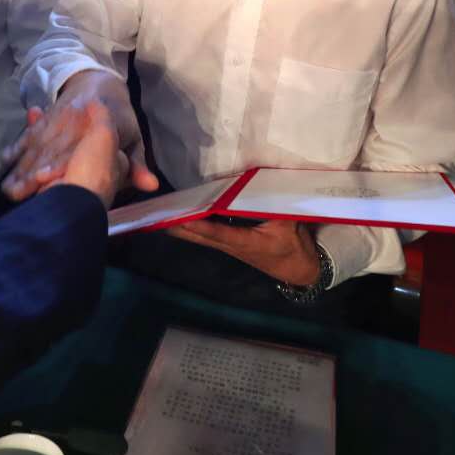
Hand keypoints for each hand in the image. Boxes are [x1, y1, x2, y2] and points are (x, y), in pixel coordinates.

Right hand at [0, 71, 158, 200]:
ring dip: (20, 167)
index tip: (42, 178)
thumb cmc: (120, 117)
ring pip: (35, 146)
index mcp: (95, 131)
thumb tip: (151, 186)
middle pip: (48, 152)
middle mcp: (72, 126)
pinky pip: (28, 135)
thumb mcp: (133, 139)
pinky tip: (4, 161)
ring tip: (6, 187)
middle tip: (13, 193)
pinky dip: (15, 148)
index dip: (57, 164)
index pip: (73, 151)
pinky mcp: (44, 121)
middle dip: (30, 172)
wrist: (100, 82)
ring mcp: (55, 122)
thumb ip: (135, 164)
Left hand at [166, 219, 322, 286]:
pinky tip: (178, 217)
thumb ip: (277, 206)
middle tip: (155, 214)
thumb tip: (266, 183)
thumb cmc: (294, 248)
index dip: (199, 226)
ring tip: (159, 214)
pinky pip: (205, 235)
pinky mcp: (229, 245)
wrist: (299, 270)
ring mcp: (228, 247)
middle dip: (178, 226)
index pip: (218, 233)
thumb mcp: (290, 225)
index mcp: (246, 242)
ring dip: (180, 227)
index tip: (181, 218)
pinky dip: (191, 226)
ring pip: (198, 237)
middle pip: (198, 237)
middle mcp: (231, 246)